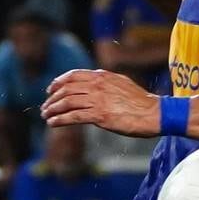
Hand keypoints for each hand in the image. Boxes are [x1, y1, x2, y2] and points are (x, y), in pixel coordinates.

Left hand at [41, 69, 159, 135]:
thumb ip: (105, 83)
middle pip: (66, 89)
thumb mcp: (121, 83)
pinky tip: (53, 123)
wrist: (154, 113)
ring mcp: (98, 100)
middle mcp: (97, 85)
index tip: (50, 91)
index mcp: (102, 76)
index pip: (73, 75)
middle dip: (52, 98)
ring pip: (67, 102)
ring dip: (53, 109)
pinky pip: (73, 116)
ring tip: (46, 116)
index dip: (58, 82)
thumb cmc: (140, 102)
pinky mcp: (100, 115)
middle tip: (45, 107)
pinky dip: (60, 119)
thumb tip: (92, 85)